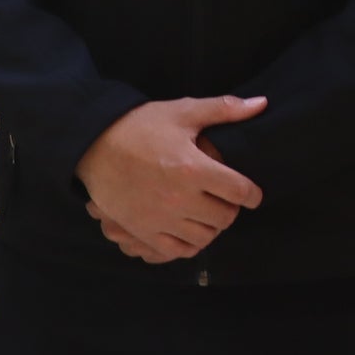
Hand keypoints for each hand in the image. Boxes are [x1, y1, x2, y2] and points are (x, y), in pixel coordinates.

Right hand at [74, 95, 265, 263]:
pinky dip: (189, 244)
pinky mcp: (143, 230)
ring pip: (203, 237)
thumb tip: (261, 104)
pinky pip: (176, 250)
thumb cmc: (140, 126)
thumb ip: (224, 110)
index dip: (252, 194)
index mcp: (193, 168)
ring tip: (209, 215)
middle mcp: (179, 198)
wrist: (93, 145)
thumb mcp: (183, 111)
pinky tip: (189, 230)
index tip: (252, 195)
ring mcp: (160, 218)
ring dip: (212, 228)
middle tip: (228, 201)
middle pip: (224, 218)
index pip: (238, 191)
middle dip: (231, 210)